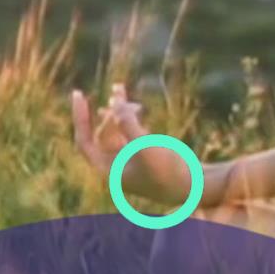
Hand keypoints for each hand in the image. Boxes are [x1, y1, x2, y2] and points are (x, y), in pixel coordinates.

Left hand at [71, 83, 193, 205]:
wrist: (195, 185)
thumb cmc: (167, 171)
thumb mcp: (145, 146)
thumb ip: (128, 124)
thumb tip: (114, 104)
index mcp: (107, 170)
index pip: (84, 141)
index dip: (80, 117)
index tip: (79, 94)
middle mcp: (115, 166)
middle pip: (101, 133)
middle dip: (108, 111)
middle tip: (116, 90)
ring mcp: (130, 159)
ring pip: (117, 130)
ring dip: (119, 110)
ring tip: (119, 88)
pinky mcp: (145, 154)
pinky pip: (131, 132)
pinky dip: (132, 118)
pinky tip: (137, 107)